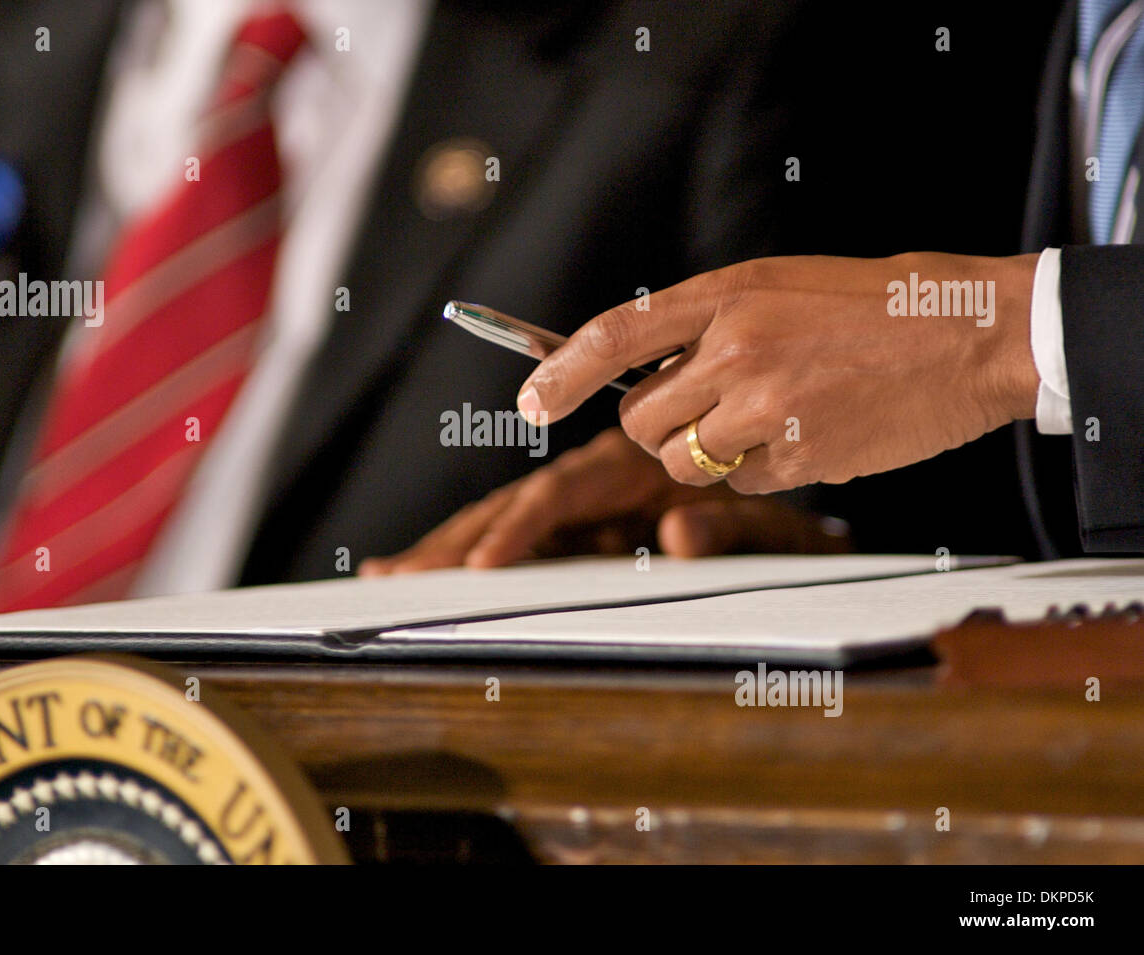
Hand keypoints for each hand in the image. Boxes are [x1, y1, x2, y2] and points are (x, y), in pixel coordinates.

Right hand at [358, 427, 849, 575]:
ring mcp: (601, 494)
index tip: (481, 568)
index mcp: (639, 459)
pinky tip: (441, 555)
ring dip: (452, 540)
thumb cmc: (803, 474)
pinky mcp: (601, 515)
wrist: (832, 437)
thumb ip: (734, 523)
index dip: (520, 530)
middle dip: (457, 540)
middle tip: (396, 576)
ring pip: (515, 512)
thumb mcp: (781, 508)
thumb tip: (676, 538)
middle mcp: (608, 471)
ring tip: (389, 568)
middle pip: (518, 503)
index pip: (563, 493)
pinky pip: (536, 528)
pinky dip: (485, 539)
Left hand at [515, 253, 1041, 492]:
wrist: (971, 332)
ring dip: (707, 458)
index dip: (561, 373)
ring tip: (770, 419)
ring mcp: (765, 408)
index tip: (529, 404)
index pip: (615, 335)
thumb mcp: (779, 287)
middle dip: (657, 431)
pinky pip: (743, 485)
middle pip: (640, 422)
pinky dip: (763, 472)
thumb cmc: (874, 307)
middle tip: (704, 415)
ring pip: (683, 464)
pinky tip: (811, 433)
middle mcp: (735, 349)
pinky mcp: (799, 458)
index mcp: (728, 295)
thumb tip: (644, 380)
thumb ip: (708, 326)